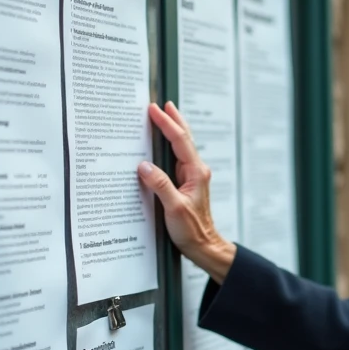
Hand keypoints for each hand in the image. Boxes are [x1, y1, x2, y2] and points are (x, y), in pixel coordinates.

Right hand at [137, 102, 235, 280]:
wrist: (204, 245)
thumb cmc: (192, 229)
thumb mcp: (174, 208)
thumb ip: (160, 185)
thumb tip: (144, 166)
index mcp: (196, 172)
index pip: (180, 141)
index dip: (167, 123)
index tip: (154, 110)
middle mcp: (197, 171)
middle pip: (185, 139)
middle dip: (174, 120)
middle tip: (163, 104)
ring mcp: (193, 177)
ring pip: (183, 147)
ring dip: (174, 131)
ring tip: (165, 116)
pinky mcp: (188, 184)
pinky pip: (178, 159)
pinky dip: (170, 146)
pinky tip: (164, 145)